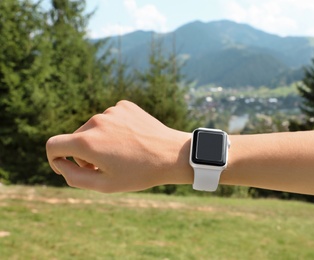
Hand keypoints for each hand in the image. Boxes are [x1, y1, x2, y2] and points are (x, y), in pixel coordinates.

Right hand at [46, 101, 190, 192]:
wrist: (172, 154)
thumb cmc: (140, 173)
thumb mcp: (105, 184)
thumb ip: (74, 177)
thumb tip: (61, 163)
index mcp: (87, 142)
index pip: (53, 145)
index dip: (55, 159)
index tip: (66, 167)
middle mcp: (96, 121)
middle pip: (76, 138)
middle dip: (83, 153)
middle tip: (104, 166)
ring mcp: (111, 111)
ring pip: (94, 128)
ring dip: (100, 141)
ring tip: (122, 153)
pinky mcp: (124, 105)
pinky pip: (110, 118)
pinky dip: (114, 129)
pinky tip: (131, 139)